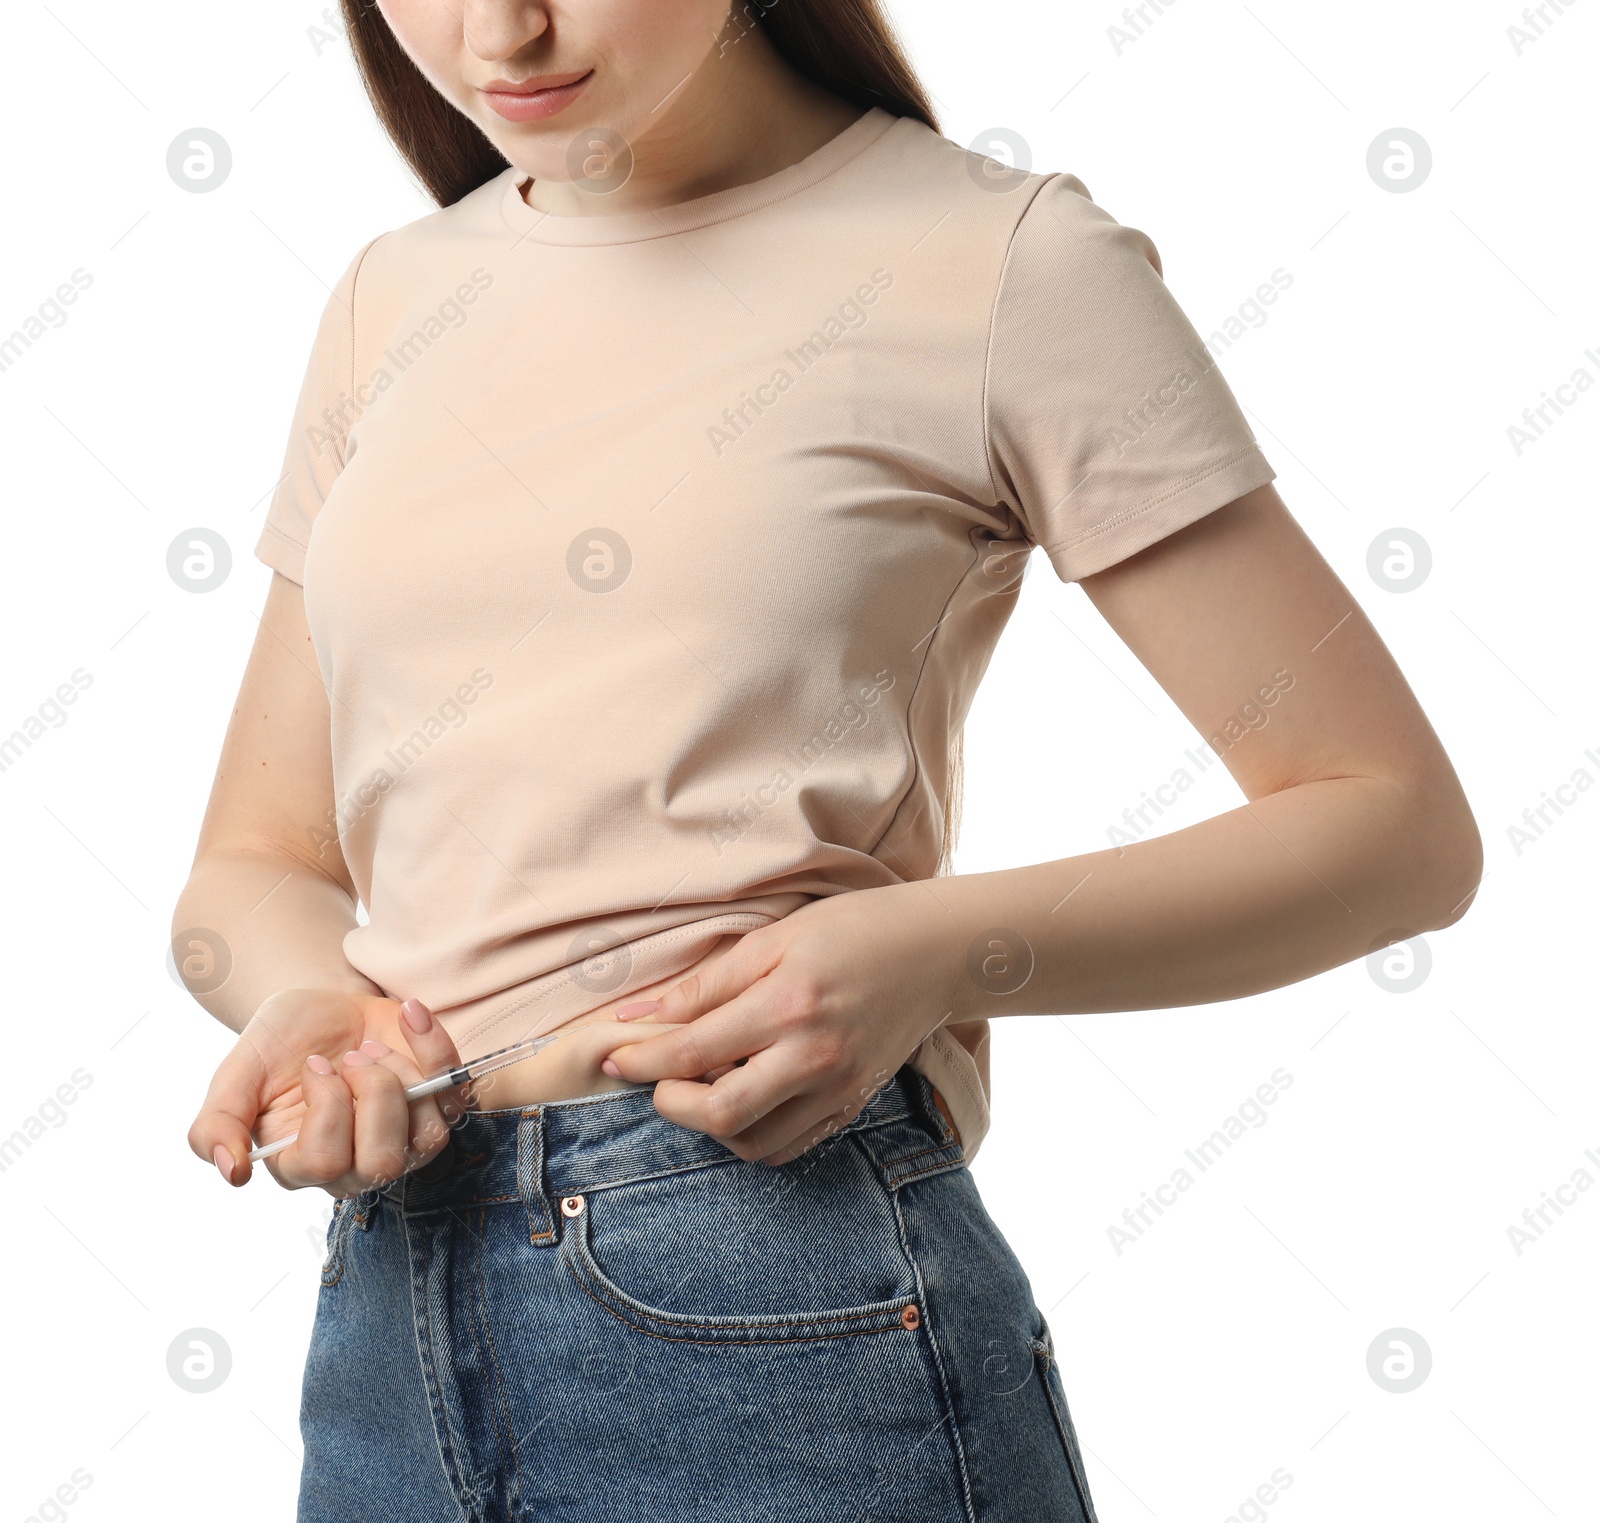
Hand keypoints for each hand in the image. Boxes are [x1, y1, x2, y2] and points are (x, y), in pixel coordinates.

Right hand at [187, 990, 469, 1195]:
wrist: (319, 1003)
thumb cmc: (277, 1044)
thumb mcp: (235, 1075)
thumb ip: (216, 1124)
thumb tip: (231, 1172)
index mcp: (303, 1166)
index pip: (324, 1165)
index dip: (325, 1107)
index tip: (313, 1065)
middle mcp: (357, 1163)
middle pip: (383, 1162)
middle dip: (371, 1094)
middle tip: (348, 1057)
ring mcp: (404, 1136)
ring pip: (429, 1135)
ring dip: (401, 1073)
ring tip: (367, 1046)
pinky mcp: (438, 1103)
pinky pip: (457, 1090)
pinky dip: (436, 1045)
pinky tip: (407, 1014)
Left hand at [600, 887, 956, 1164]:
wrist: (937, 953)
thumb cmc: (850, 931)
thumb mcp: (773, 939)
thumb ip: (704, 983)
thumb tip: (636, 1016)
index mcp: (787, 1003)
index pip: (694, 1050)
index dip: (641, 1060)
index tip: (612, 1057)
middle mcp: (813, 1054)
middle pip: (720, 1112)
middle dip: (670, 1103)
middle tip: (657, 1079)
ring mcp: (837, 1087)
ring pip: (752, 1142)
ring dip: (711, 1125)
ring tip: (702, 1087)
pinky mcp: (852, 1106)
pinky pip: (789, 1146)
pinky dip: (752, 1136)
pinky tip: (742, 1100)